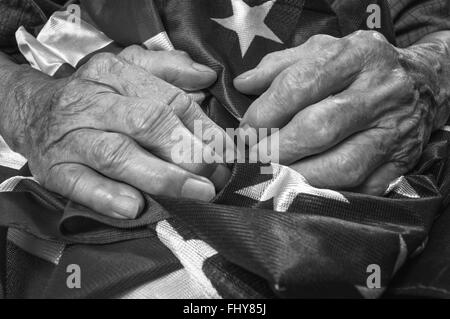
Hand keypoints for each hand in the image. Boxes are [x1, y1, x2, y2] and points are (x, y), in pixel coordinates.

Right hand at [2, 46, 230, 217]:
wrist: (32, 110)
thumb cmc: (93, 94)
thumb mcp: (127, 68)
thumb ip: (168, 69)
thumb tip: (206, 77)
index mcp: (115, 74)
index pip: (169, 100)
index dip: (204, 128)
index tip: (228, 152)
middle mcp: (93, 102)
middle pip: (148, 123)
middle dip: (188, 151)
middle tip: (216, 176)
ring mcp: (72, 137)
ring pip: (119, 155)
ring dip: (162, 176)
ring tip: (196, 194)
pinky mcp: (55, 168)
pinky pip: (81, 184)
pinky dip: (108, 196)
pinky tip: (134, 207)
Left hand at [234, 31, 449, 194]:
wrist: (425, 82)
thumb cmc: (361, 67)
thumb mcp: (324, 50)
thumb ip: (280, 65)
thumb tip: (243, 84)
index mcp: (356, 55)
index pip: (300, 85)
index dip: (264, 113)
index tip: (244, 131)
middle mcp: (380, 91)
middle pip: (319, 128)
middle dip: (277, 149)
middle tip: (253, 158)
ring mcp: (394, 130)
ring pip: (342, 165)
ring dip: (299, 176)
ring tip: (273, 175)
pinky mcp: (402, 162)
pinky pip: (362, 187)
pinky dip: (328, 194)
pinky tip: (304, 189)